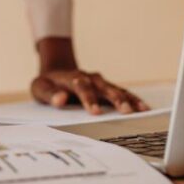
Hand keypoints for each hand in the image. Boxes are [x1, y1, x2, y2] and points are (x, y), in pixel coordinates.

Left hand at [31, 69, 149, 114]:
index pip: (81, 87)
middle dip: (114, 98)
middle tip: (124, 110)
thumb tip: (59, 99)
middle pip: (103, 87)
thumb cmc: (48, 83)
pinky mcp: (106, 87)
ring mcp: (99, 81)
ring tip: (140, 110)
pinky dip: (132, 99)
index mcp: (72, 78)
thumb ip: (49, 94)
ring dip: (128, 99)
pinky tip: (143, 107)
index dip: (88, 99)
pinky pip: (122, 92)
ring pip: (116, 89)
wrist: (56, 71)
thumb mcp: (40, 88)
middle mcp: (89, 78)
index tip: (94, 112)